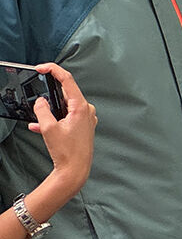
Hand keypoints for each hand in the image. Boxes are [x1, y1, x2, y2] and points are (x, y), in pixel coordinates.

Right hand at [31, 64, 96, 198]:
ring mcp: (87, 118)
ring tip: (37, 118)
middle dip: (50, 94)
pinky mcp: (84, 126)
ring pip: (65, 107)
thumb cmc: (66, 152)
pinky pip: (67, 117)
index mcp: (81, 106)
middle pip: (66, 94)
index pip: (68, 80)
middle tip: (38, 92)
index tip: (42, 67)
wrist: (75, 171)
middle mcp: (87, 110)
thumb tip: (40, 102)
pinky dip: (55, 119)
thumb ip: (42, 111)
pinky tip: (40, 127)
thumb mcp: (48, 129)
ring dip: (51, 110)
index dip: (54, 70)